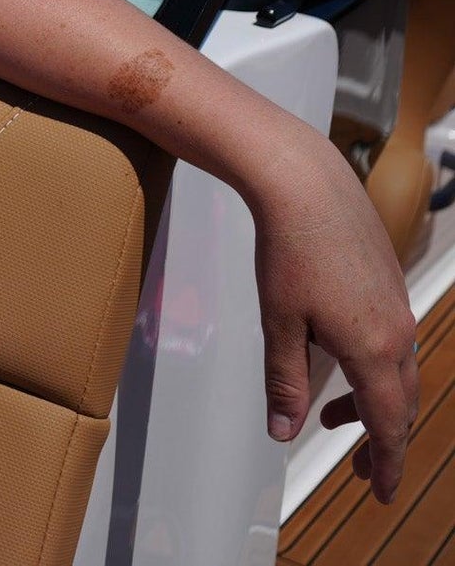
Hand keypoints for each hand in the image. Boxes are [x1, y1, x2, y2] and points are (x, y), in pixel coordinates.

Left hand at [253, 140, 417, 502]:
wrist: (307, 186)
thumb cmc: (288, 250)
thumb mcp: (279, 324)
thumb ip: (285, 382)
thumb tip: (284, 432)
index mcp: (374, 349)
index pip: (387, 424)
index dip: (384, 463)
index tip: (379, 493)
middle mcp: (398, 332)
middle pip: (399, 403)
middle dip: (378, 440)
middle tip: (357, 471)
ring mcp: (398, 307)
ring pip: (396, 372)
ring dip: (370, 402)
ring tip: (331, 419)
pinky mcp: (389, 286)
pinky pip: (390, 342)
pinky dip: (370, 367)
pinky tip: (335, 361)